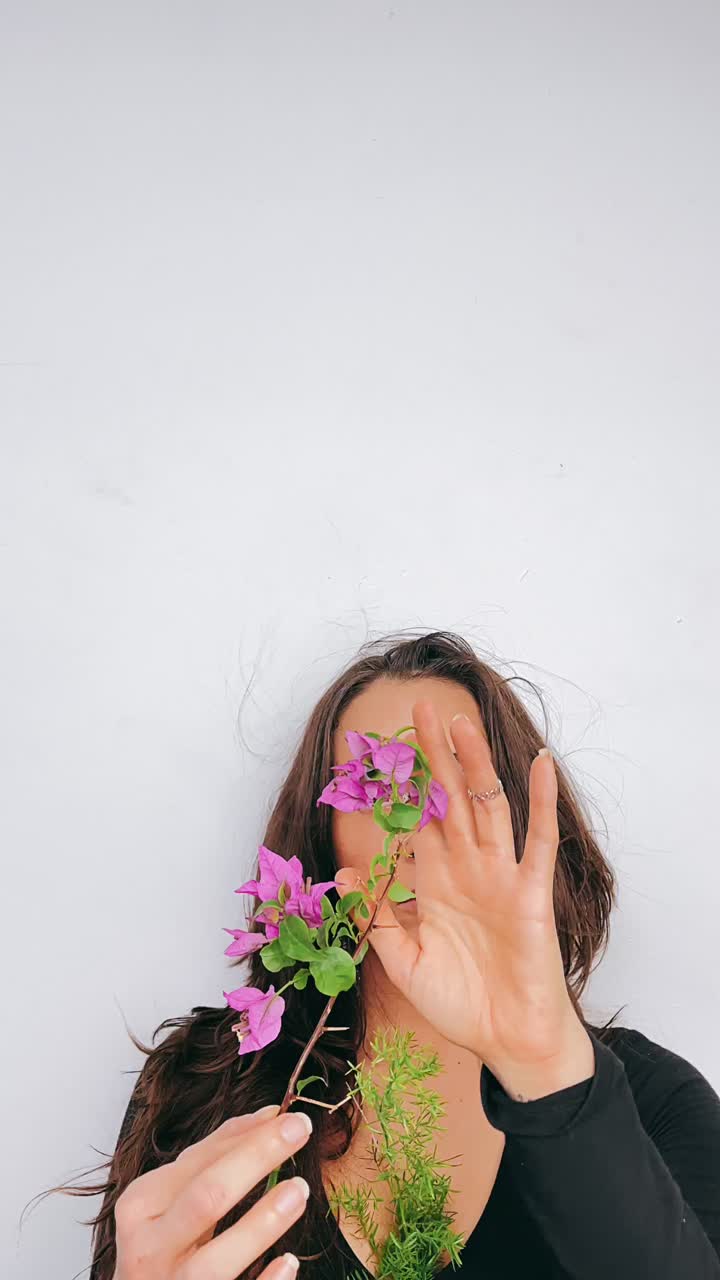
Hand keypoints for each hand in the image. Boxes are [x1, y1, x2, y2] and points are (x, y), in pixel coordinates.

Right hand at [112, 1105, 310, 1279]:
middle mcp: (150, 1248)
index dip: (248, 1138)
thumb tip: (266, 1117)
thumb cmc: (158, 1243)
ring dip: (261, 1224)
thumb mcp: (171, 1195)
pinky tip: (289, 1261)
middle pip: (206, 1198)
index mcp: (141, 1206)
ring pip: (217, 1260)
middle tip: (299, 1130)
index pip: (199, 1163)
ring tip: (299, 1190)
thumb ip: (213, 1155)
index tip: (290, 1116)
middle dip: (255, 1159)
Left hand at [340, 698, 594, 1099]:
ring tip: (460, 722)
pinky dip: (541, 800)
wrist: (506, 1042)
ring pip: (486, 806)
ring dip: (475, 764)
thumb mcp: (405, 963)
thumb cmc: (460, 1004)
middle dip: (433, 756)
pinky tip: (540, 762)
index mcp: (433, 882)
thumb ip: (377, 919)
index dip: (392, 789)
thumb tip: (341, 873)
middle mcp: (466, 868)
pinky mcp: (531, 892)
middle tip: (417, 709)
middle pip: (448, 799)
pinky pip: (538, 839)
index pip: (411, 822)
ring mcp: (500, 875)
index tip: (366, 753)